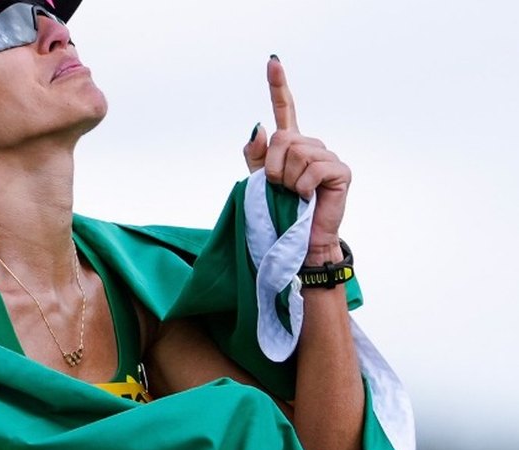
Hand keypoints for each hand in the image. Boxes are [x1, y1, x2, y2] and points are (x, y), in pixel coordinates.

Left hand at [243, 56, 350, 260]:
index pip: (285, 110)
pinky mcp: (340, 171)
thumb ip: (255, 154)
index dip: (278, 86)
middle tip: (280, 188)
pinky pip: (311, 169)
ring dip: (287, 181)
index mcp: (290, 145)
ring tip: (295, 195)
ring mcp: (327, 156)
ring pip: (295, 153)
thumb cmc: (279, 212)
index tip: (273, 61)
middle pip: (282, 138)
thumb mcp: (259, 181)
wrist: (298, 241)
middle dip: (272, 168)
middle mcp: (311, 145)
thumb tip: (260, 127)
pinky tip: (309, 198)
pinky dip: (302, 187)